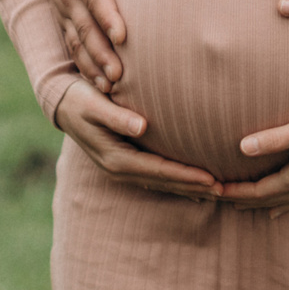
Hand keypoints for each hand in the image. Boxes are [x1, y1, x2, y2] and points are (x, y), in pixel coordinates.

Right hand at [39, 0, 133, 89]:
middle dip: (102, 52)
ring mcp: (63, 9)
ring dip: (93, 65)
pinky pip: (74, 46)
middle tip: (120, 75)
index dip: (108, 15)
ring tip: (111, 89)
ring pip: (78, 42)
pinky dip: (86, 67)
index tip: (123, 35)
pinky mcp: (65, 20)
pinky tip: (101, 87)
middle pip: (85, 26)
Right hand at [52, 81, 221, 200]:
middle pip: (164, 182)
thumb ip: (117, 116)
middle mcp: (119, 168)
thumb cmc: (81, 98)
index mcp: (115, 158)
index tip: (212, 179)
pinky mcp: (124, 161)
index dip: (185, 176)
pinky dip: (176, 181)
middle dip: (194, 187)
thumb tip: (142, 127)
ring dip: (189, 187)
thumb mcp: (95, 105)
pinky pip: (155, 176)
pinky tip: (194, 184)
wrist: (62, 103)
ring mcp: (121, 168)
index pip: (158, 171)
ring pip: (161, 182)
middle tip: (226, 191)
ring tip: (218, 190)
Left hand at [217, 102, 288, 214]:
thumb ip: (276, 138)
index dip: (236, 193)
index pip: (260, 191)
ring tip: (241, 207)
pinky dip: (283, 205)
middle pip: (269, 201)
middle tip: (218, 201)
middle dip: (243, 201)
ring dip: (261, 205)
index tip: (214, 191)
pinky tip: (280, 209)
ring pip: (285, 203)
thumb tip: (242, 147)